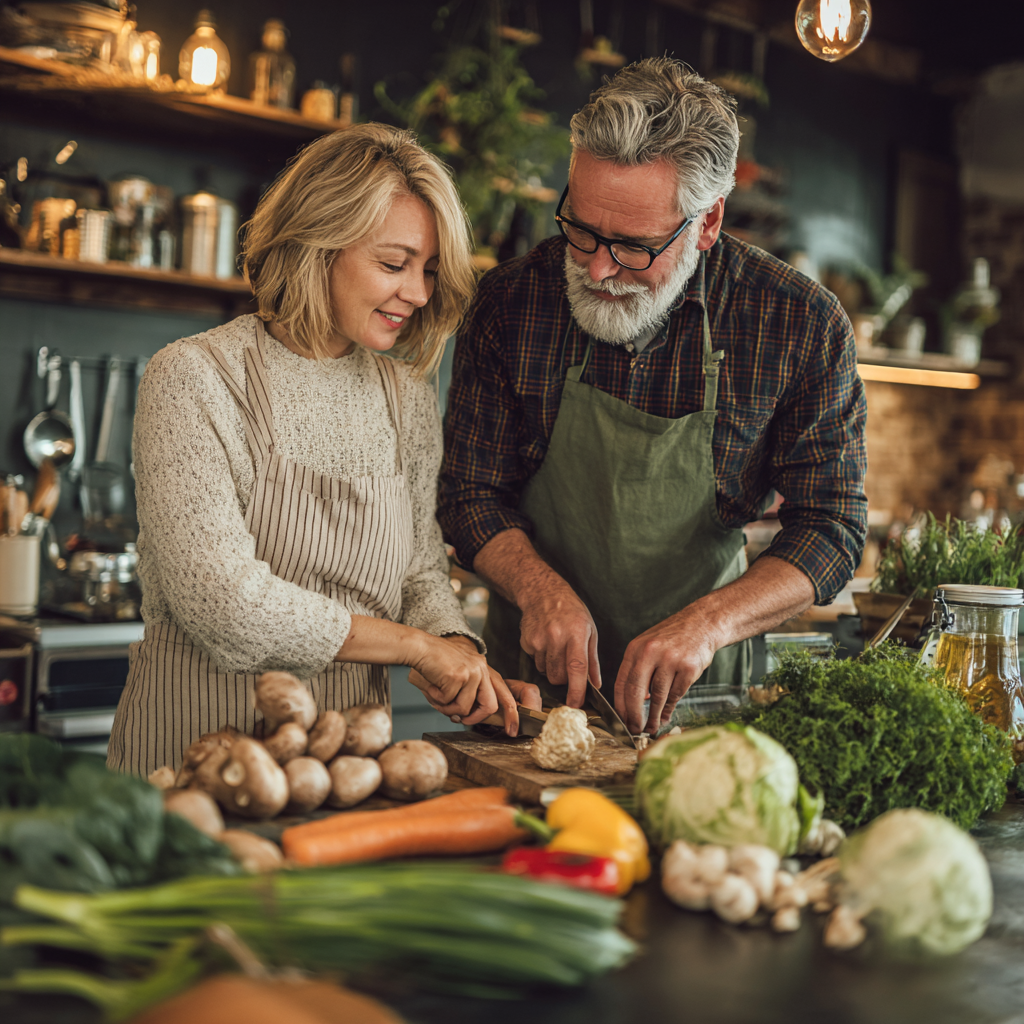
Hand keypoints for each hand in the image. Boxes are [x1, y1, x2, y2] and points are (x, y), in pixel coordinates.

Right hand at [409, 636, 540, 734]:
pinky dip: (436, 698)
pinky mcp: (459, 675)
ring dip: (447, 708)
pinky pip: (448, 701)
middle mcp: (481, 669)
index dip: (511, 713)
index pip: (503, 693)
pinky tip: (432, 686)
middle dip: (474, 718)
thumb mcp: (456, 678)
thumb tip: (461, 717)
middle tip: (459, 720)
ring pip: (464, 707)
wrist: (419, 646)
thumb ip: (463, 696)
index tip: (512, 730)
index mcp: (483, 669)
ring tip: (436, 695)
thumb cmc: (434, 664)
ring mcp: (471, 671)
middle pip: (490, 705)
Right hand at [518, 578, 600, 708]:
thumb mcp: (590, 630)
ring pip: (546, 672)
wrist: (543, 592)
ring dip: (552, 668)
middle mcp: (556, 637)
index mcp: (576, 634)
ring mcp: (538, 640)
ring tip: (556, 648)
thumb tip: (596, 685)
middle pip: (558, 677)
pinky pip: (535, 663)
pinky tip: (545, 642)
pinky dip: (541, 659)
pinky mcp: (526, 642)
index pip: (577, 668)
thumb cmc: (571, 611)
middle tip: (568, 664)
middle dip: (564, 679)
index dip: (577, 690)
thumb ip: (592, 660)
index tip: (576, 705)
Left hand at [614, 608, 719, 734]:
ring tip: (651, 727)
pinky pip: (676, 694)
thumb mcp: (649, 645)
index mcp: (636, 648)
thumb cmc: (674, 637)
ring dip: (653, 716)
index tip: (621, 719)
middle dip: (634, 715)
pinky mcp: (689, 668)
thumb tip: (637, 700)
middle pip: (636, 691)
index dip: (620, 704)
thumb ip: (640, 669)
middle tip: (634, 729)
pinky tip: (666, 715)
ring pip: (657, 696)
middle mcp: (650, 652)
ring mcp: (670, 660)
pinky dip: (669, 708)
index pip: (622, 682)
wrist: (703, 623)